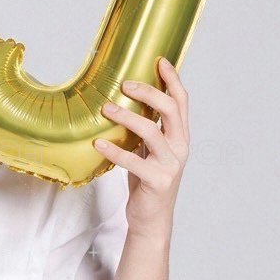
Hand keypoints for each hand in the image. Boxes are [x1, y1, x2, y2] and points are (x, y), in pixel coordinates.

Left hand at [94, 55, 189, 239]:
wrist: (151, 218)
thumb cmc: (147, 180)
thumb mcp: (148, 151)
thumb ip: (146, 129)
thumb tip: (126, 101)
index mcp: (179, 137)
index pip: (181, 102)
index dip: (172, 80)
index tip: (159, 60)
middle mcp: (180, 147)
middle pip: (171, 110)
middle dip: (149, 93)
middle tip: (125, 84)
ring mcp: (170, 165)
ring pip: (151, 132)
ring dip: (127, 117)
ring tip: (105, 109)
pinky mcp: (157, 181)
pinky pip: (133, 162)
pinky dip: (115, 151)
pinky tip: (98, 144)